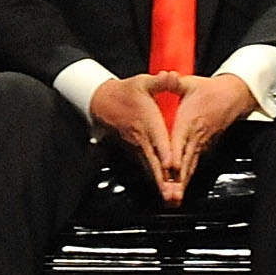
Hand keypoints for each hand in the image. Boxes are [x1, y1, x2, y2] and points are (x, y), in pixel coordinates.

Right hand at [88, 72, 184, 195]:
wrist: (101, 102)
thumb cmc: (126, 91)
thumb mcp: (142, 81)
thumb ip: (160, 82)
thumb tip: (171, 76)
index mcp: (146, 121)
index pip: (157, 138)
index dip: (164, 151)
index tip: (173, 164)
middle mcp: (142, 137)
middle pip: (155, 160)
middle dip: (164, 178)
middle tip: (173, 194)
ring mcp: (137, 146)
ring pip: (151, 167)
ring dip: (160, 183)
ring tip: (171, 198)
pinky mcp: (136, 151)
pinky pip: (148, 167)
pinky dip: (156, 179)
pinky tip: (164, 191)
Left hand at [159, 72, 259, 201]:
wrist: (234, 95)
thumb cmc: (209, 89)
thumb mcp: (191, 83)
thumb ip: (175, 83)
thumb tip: (166, 76)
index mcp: (190, 119)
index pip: (181, 139)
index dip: (176, 153)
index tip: (171, 167)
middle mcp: (196, 135)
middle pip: (185, 160)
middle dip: (178, 179)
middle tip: (170, 195)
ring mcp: (201, 143)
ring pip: (190, 166)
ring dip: (182, 184)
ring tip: (174, 199)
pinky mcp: (203, 147)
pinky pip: (193, 166)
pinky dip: (186, 180)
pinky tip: (179, 191)